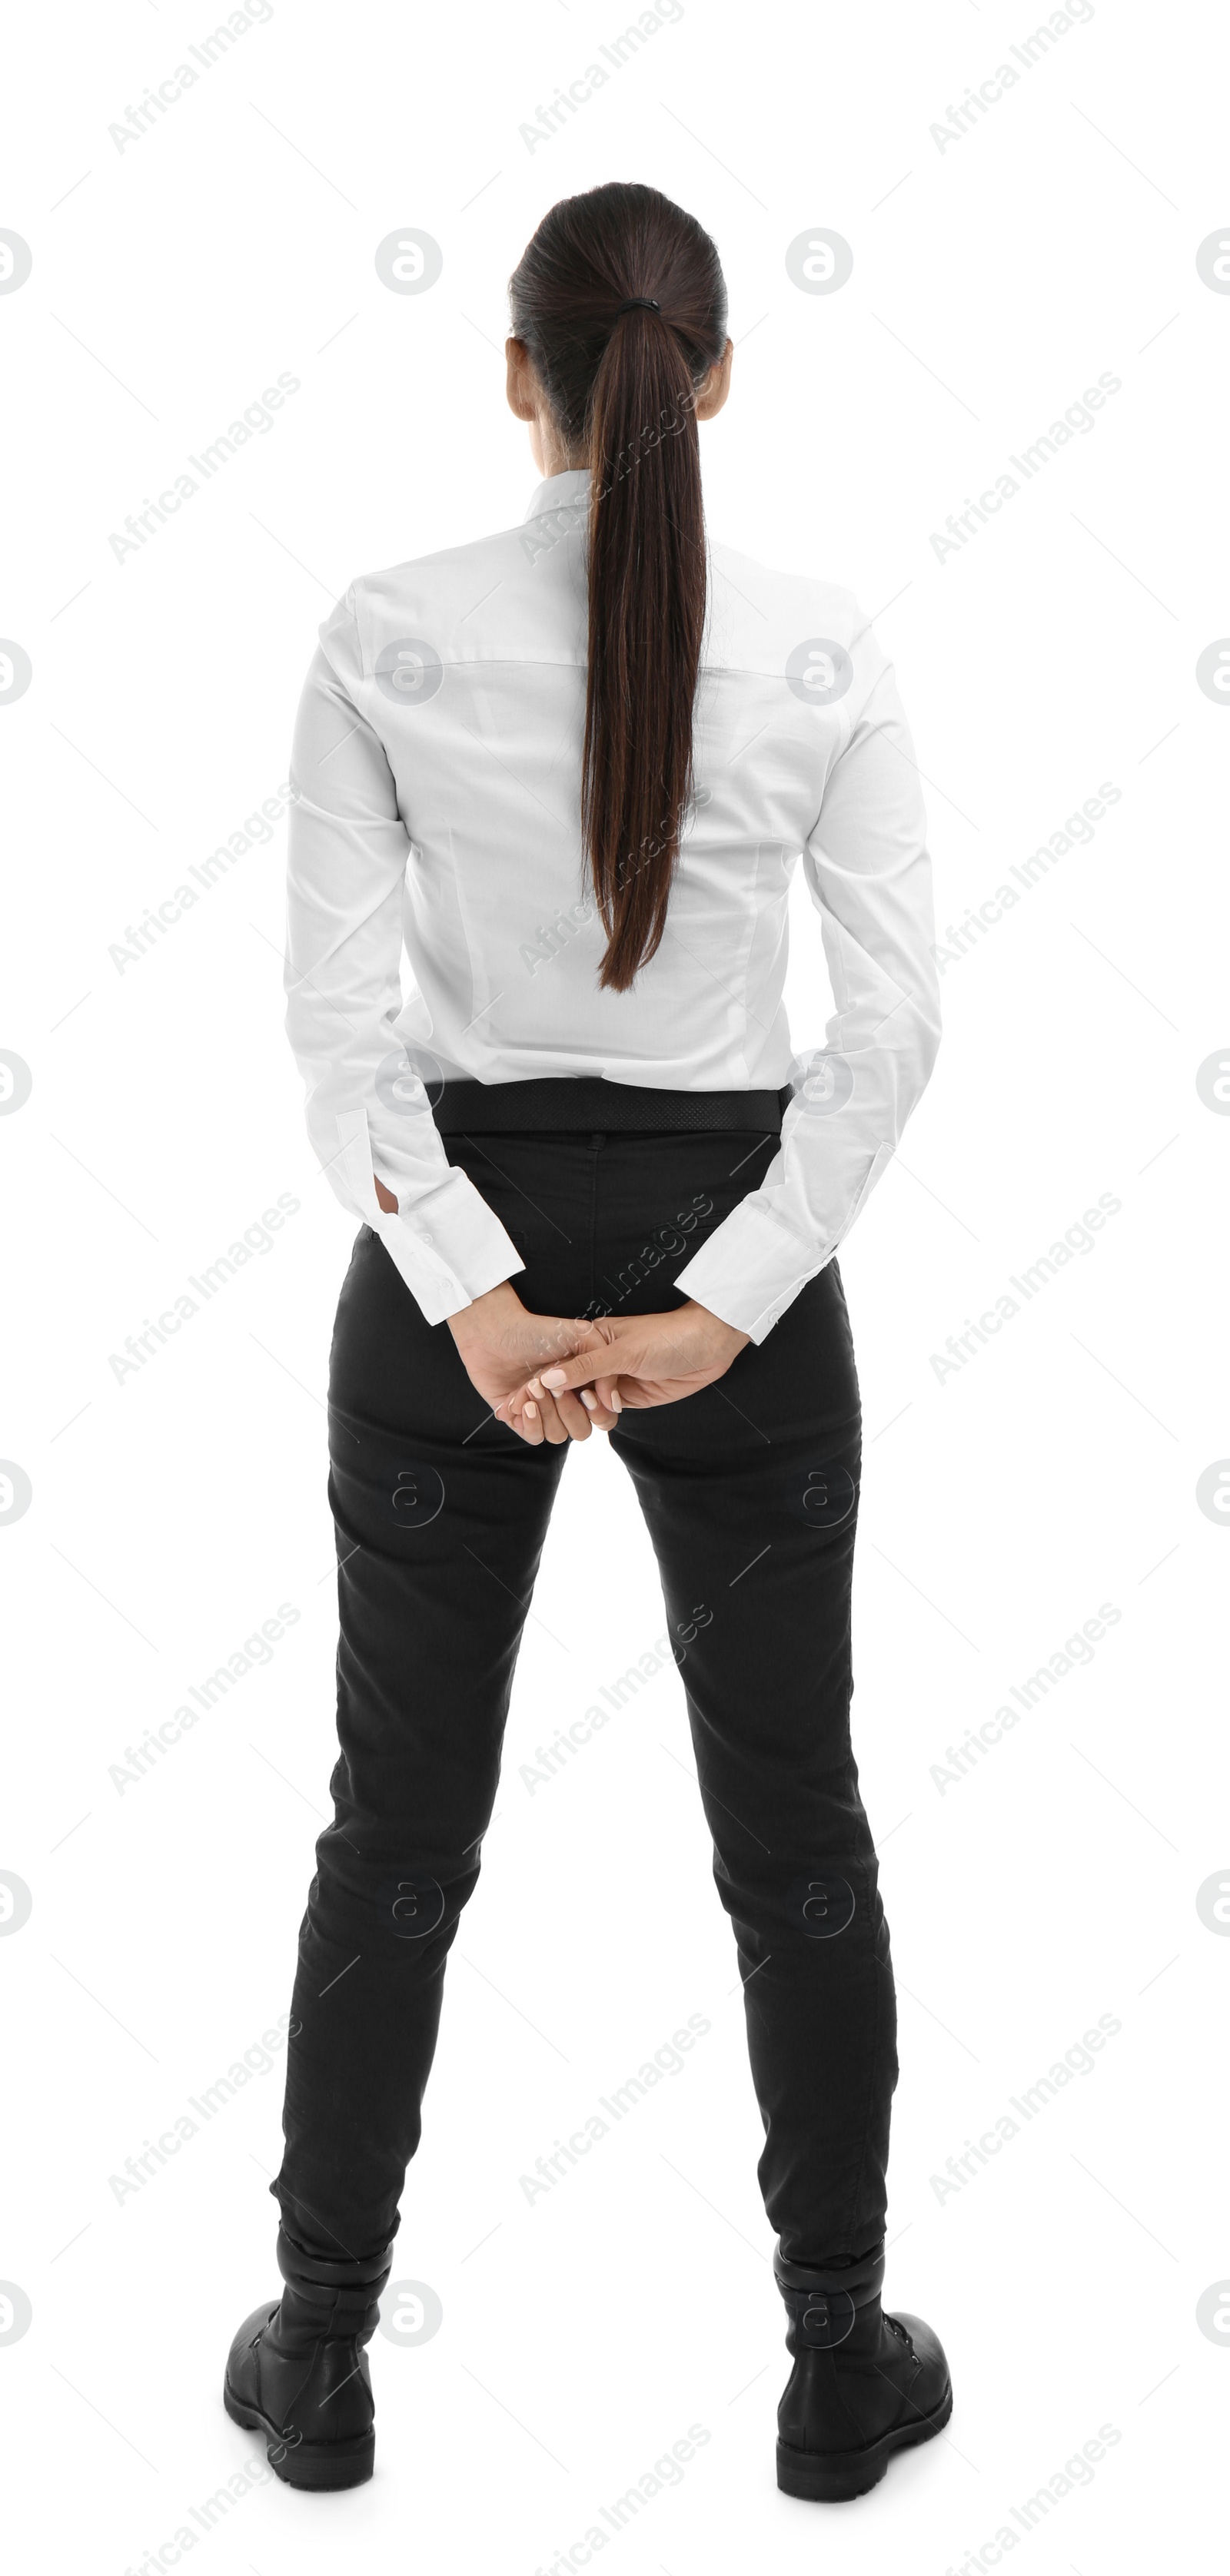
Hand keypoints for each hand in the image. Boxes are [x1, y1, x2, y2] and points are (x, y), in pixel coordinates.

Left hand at [447, 1282, 619, 1444]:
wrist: (494, 1333)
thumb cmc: (538, 1332)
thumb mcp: (582, 1337)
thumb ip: (604, 1366)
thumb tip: (611, 1402)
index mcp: (583, 1385)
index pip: (603, 1415)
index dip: (597, 1411)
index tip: (584, 1393)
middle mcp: (565, 1401)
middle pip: (581, 1431)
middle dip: (569, 1411)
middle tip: (555, 1388)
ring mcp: (542, 1411)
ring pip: (557, 1435)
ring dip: (547, 1413)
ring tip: (533, 1387)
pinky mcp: (519, 1419)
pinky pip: (534, 1437)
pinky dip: (531, 1423)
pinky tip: (524, 1404)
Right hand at [505, 1300, 749, 1430]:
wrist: (709, 1345)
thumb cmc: (667, 1336)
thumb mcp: (624, 1351)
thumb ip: (586, 1368)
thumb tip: (549, 1379)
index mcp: (589, 1341)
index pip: (556, 1365)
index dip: (540, 1384)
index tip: (525, 1400)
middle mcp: (596, 1362)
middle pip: (566, 1389)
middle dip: (559, 1402)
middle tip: (557, 1409)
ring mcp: (611, 1381)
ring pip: (584, 1405)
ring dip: (587, 1411)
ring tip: (600, 1406)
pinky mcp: (628, 1397)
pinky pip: (605, 1414)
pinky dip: (603, 1417)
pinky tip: (606, 1415)